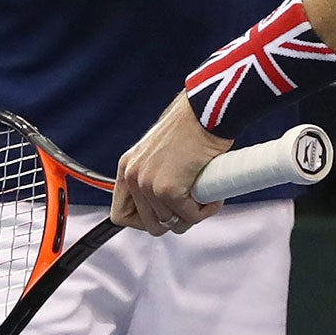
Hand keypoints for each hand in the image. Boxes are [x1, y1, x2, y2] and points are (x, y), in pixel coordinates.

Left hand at [111, 93, 231, 234]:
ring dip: (193, 215)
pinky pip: (190, 216)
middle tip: (193, 206)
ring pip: (171, 224)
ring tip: (206, 195)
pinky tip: (214, 194)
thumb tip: (167, 207)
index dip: (144, 222)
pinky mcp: (168, 189)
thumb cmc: (192, 125)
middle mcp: (133, 175)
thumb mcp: (162, 152)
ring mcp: (148, 184)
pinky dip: (206, 210)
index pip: (121, 214)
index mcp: (127, 167)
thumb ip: (156, 175)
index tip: (166, 215)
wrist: (205, 110)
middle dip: (175, 221)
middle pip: (149, 225)